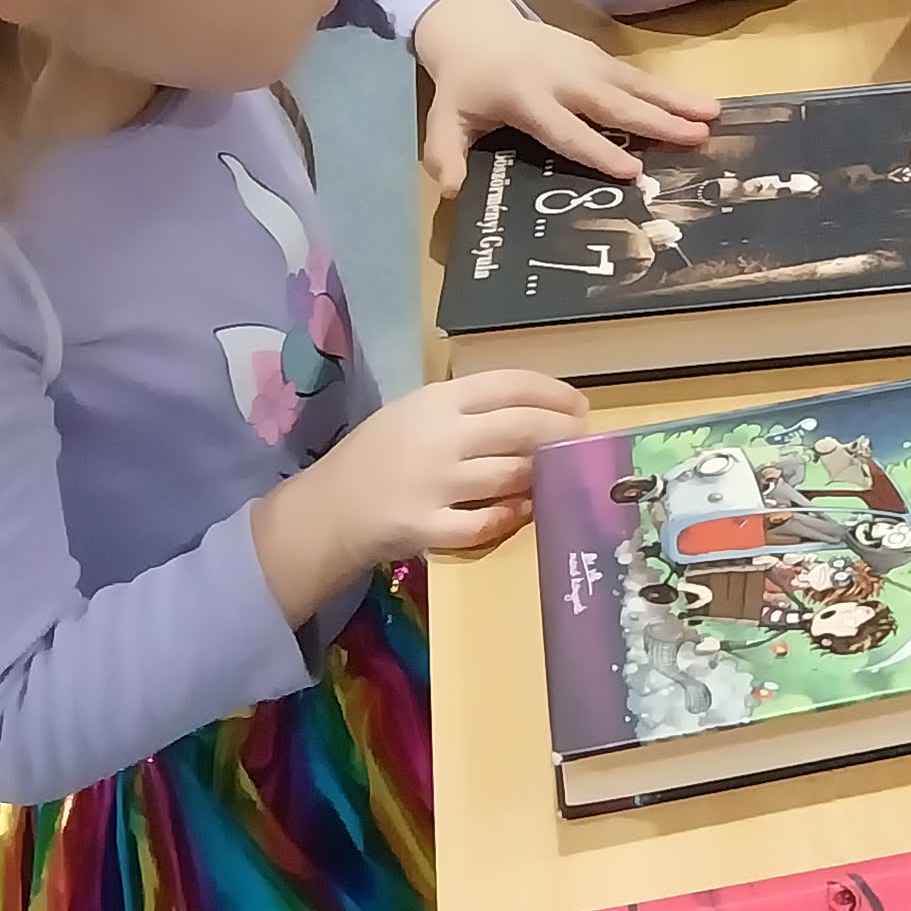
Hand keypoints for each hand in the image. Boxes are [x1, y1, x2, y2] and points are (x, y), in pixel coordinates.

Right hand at [252, 369, 584, 615]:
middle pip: (523, 427)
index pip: (510, 383)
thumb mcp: (416, 412)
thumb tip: (536, 406)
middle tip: (583, 441)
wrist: (327, 508)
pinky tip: (525, 510)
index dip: (555, 392)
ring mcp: (434, 484)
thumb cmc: (378, 455)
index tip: (580, 405)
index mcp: (437, 399)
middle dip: (564, 432)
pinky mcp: (427, 527)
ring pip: (512, 474)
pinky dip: (512, 516)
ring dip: (543, 474)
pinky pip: (485, 522)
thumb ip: (468, 407)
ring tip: (558, 474)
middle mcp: (440, 436)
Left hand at [410, 0, 717, 184]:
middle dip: (654, 122)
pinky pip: (634, 74)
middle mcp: (562, 79)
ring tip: (714, 115)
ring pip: (633, 84)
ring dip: (674, 100)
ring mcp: (583, 61)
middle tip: (696, 137)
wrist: (475, 26)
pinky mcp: (595, 54)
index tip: (632, 172)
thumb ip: (445, 156)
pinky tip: (697, 102)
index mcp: (525, 99)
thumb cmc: (465, 85)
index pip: (566, 132)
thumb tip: (452, 191)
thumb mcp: (445, 121)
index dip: (598, 152)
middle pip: (612, 104)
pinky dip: (666, 88)